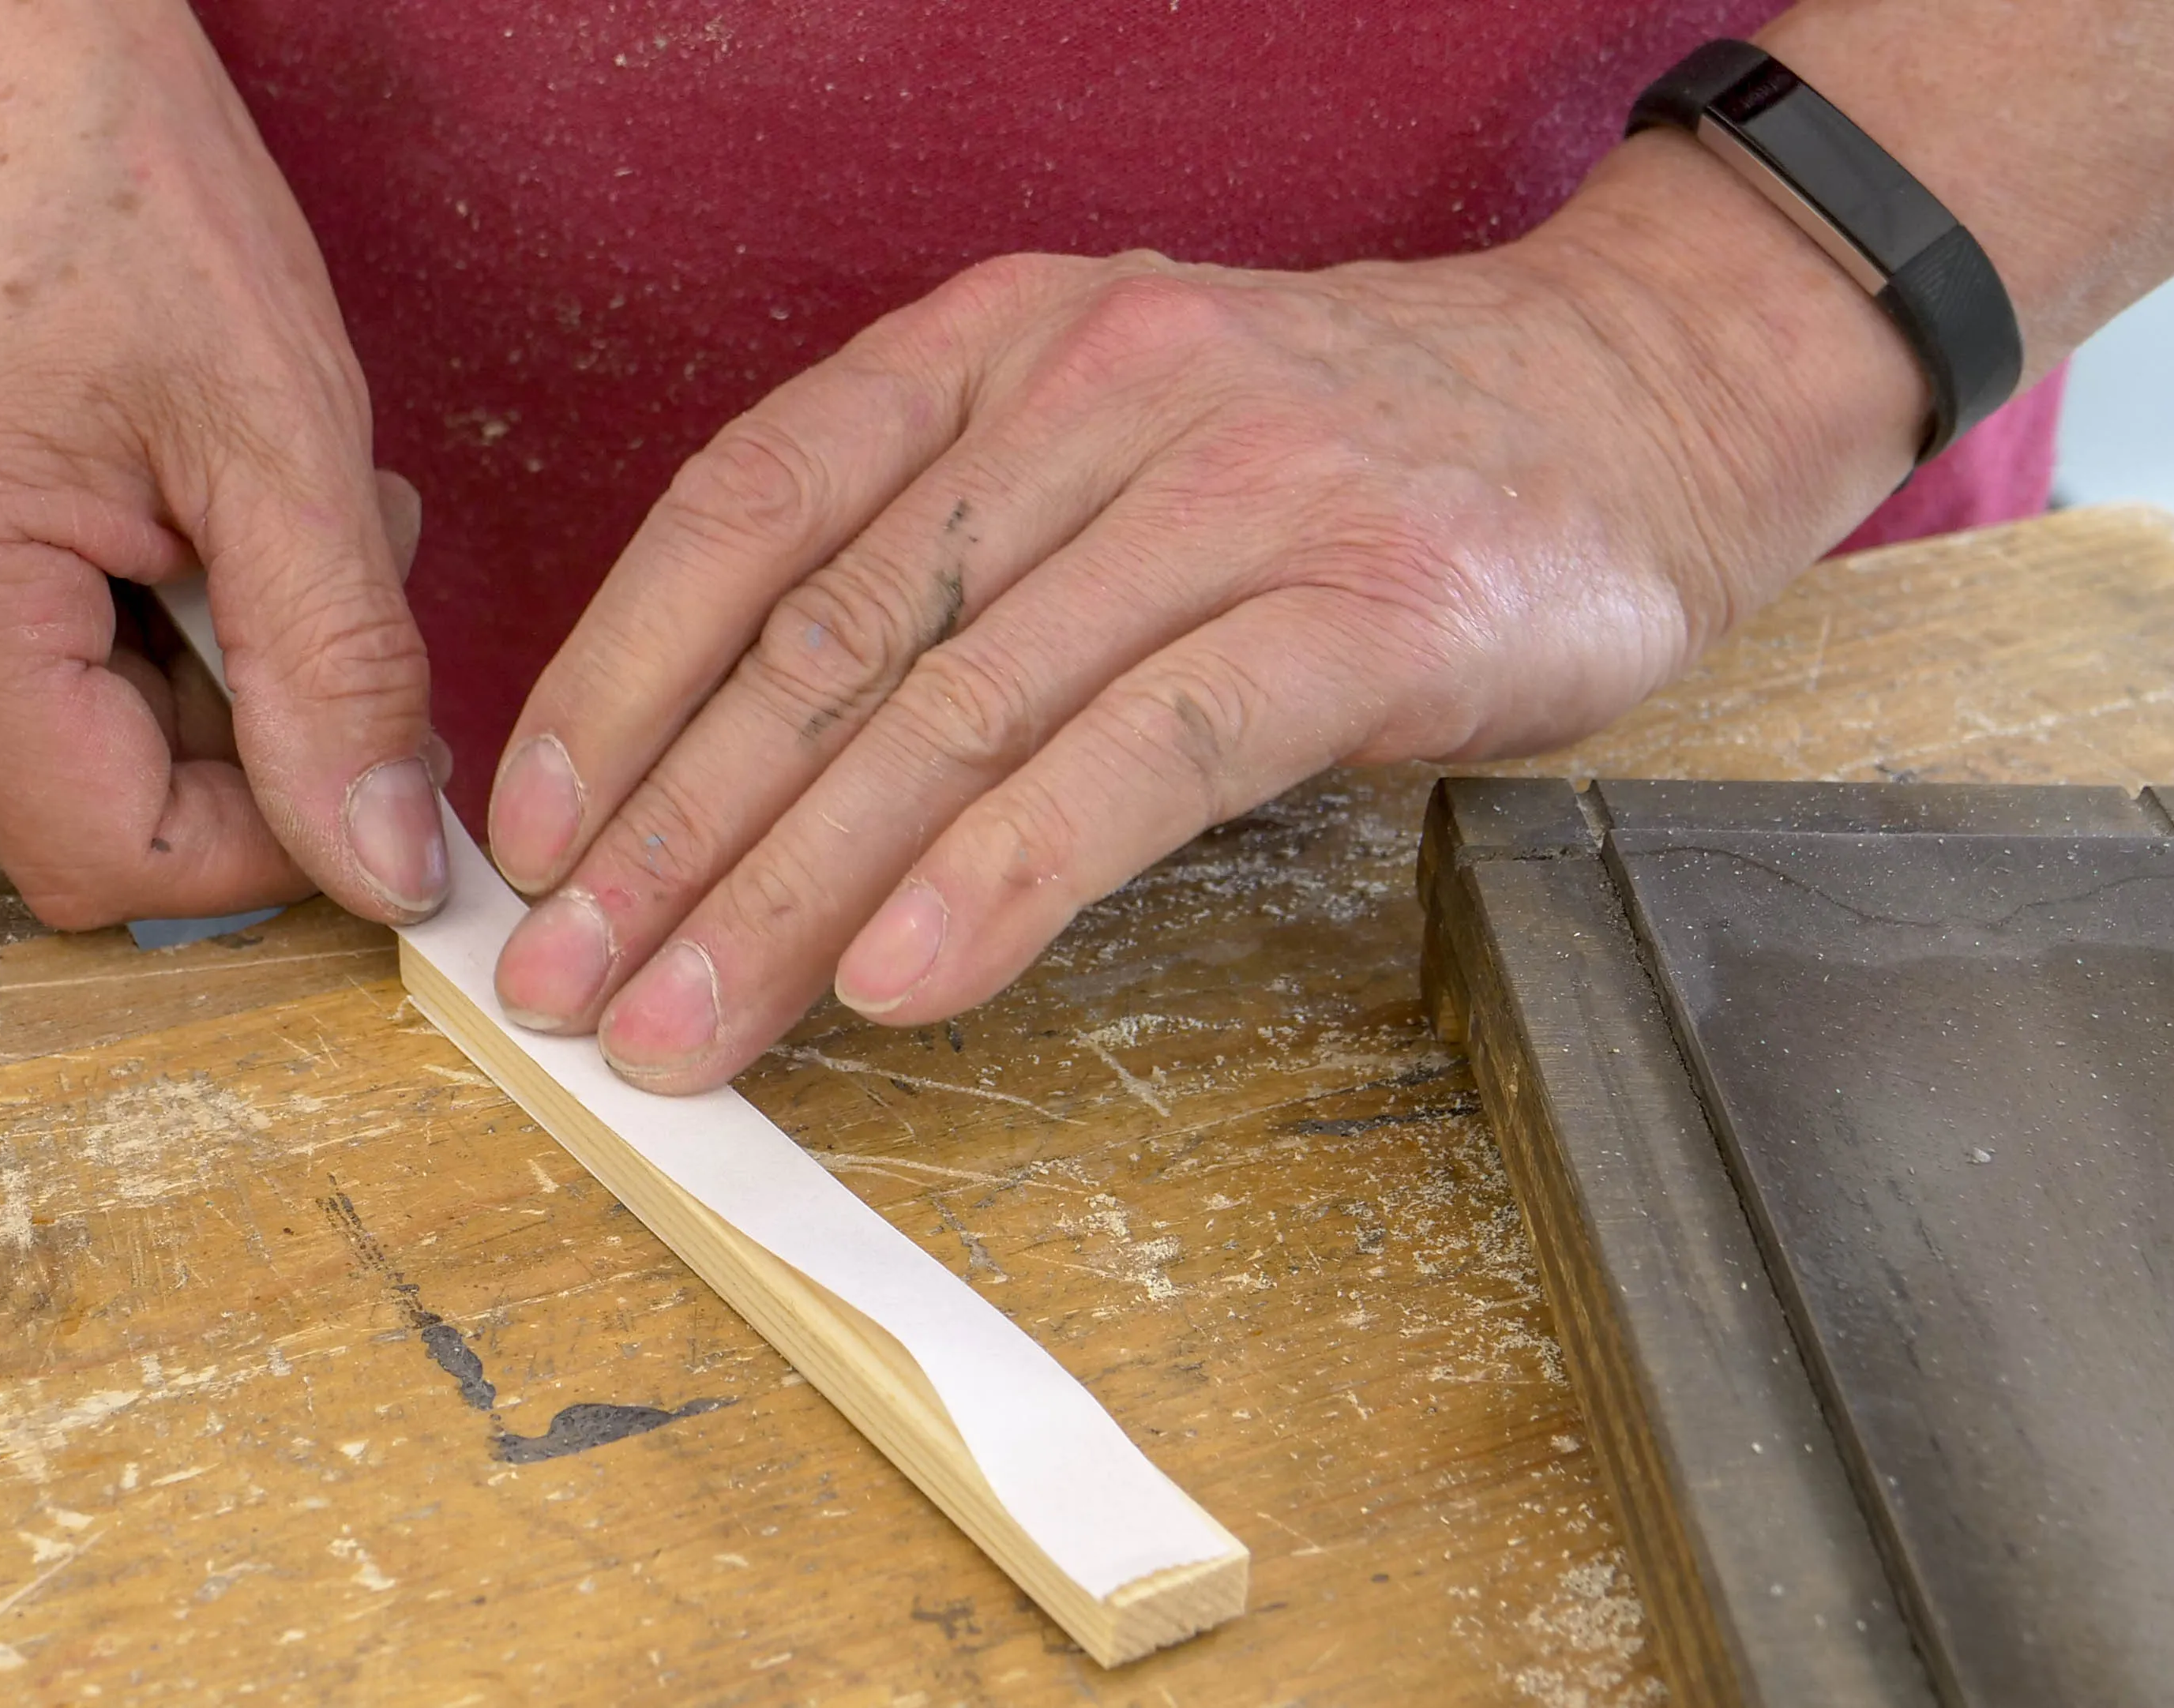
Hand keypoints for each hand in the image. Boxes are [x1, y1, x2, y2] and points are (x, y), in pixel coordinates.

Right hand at [0, 0, 447, 930]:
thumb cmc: (128, 188)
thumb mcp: (286, 435)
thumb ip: (343, 672)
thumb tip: (388, 874)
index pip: (111, 858)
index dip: (270, 839)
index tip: (377, 751)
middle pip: (87, 809)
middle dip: (242, 719)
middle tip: (308, 546)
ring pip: (62, 755)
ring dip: (195, 667)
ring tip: (226, 499)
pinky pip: (15, 691)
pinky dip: (126, 633)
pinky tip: (154, 508)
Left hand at [482, 133, 1924, 1091]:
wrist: (1643, 389)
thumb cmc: (1341, 455)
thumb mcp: (1108, 444)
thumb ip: (946, 565)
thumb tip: (746, 772)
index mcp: (998, 340)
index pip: (750, 508)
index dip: (615, 680)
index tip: (530, 836)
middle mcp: (1093, 385)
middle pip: (830, 639)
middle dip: (671, 837)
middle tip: (564, 985)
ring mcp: (1236, 486)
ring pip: (962, 708)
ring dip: (796, 892)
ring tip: (689, 1023)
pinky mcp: (1369, 600)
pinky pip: (1147, 752)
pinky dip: (1010, 876)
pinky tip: (906, 979)